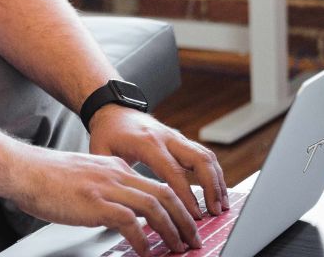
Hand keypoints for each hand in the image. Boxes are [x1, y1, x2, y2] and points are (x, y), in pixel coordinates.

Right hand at [6, 144, 200, 255]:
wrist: (25, 170)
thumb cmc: (46, 177)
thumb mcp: (84, 177)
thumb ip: (104, 190)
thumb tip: (118, 213)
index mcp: (115, 167)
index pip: (156, 185)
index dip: (176, 205)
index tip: (185, 222)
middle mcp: (116, 174)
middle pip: (164, 193)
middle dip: (184, 218)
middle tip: (192, 238)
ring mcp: (107, 187)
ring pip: (154, 206)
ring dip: (171, 229)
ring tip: (178, 247)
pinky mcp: (95, 202)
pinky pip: (130, 221)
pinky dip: (143, 238)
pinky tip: (146, 251)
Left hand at [88, 105, 228, 220]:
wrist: (112, 108)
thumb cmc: (107, 132)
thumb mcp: (101, 153)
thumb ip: (113, 177)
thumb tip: (120, 205)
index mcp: (147, 143)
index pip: (174, 172)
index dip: (187, 195)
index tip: (195, 215)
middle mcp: (166, 138)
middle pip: (199, 160)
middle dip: (211, 187)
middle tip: (214, 211)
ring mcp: (175, 137)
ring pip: (206, 156)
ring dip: (217, 180)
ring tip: (221, 204)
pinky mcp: (180, 140)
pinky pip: (203, 154)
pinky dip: (214, 172)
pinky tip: (217, 190)